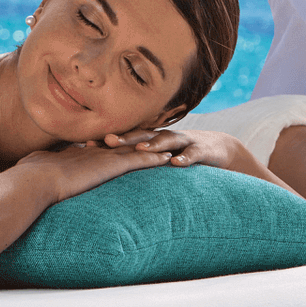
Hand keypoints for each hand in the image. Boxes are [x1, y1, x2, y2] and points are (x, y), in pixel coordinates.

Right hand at [15, 141, 174, 203]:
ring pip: (133, 149)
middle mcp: (92, 150)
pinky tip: (166, 159)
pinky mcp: (109, 167)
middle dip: (137, 139)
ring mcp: (101, 157)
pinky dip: (153, 160)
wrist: (33, 181)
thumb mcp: (32, 168)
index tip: (122, 140)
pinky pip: (138, 161)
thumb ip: (36, 167)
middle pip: (120, 142)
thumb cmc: (28, 178)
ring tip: (167, 144)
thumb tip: (26, 169)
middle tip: (153, 135)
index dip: (113, 142)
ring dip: (151, 147)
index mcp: (75, 152)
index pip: (99, 145)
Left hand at [112, 127, 243, 169]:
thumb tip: (107, 171)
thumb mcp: (158, 158)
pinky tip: (176, 164)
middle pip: (142, 135)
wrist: (218, 149)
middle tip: (107, 141)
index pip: (127, 139)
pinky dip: (184, 158)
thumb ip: (138, 161)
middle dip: (125, 138)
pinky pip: (192, 155)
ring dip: (153, 145)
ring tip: (140, 149)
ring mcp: (183, 142)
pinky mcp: (201, 151)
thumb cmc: (181, 154)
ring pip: (166, 141)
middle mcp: (165, 137)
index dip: (109, 141)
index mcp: (151, 139)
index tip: (86, 144)